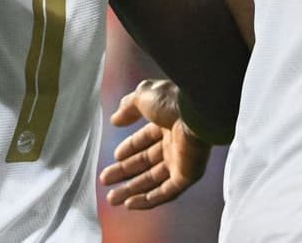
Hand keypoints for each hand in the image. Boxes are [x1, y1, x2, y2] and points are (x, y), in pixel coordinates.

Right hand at [98, 79, 210, 208]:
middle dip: (124, 172)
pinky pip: (166, 193)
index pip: (145, 140)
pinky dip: (148, 200)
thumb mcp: (143, 96)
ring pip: (153, 181)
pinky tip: (130, 204)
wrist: (196, 112)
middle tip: (105, 180)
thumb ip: (128, 107)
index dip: (130, 148)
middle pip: (146, 163)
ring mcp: (181, 161)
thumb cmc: (172, 101)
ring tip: (112, 198)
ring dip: (132, 190)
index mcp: (167, 122)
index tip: (115, 156)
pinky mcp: (187, 176)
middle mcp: (175, 143)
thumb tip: (115, 120)